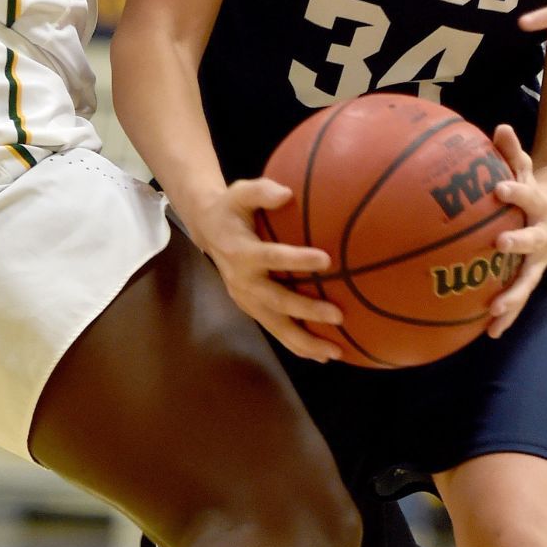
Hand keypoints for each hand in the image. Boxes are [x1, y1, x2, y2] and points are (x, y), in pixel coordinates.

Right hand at [192, 177, 343, 361]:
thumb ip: (262, 191)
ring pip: (277, 326)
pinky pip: (276, 330)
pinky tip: (322, 355)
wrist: (207, 229)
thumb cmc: (232, 207)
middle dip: (307, 311)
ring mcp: (246, 300)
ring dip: (305, 341)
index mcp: (242, 251)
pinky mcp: (251, 309)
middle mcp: (243, 281)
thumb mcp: (241, 191)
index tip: (326, 260)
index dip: (297, 260)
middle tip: (338, 315)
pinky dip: (297, 344)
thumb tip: (287, 193)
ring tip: (335, 352)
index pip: (272, 257)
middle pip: (277, 301)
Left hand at [484, 125, 546, 337]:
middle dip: (517, 243)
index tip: (498, 187)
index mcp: (538, 205)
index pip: (526, 193)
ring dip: (512, 296)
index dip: (514, 189)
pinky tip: (490, 334)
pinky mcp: (530, 277)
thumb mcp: (526, 169)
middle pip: (531, 241)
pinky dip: (506, 316)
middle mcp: (542, 235)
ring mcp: (539, 259)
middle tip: (500, 244)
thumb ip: (512, 152)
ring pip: (527, 280)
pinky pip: (518, 298)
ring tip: (493, 312)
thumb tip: (500, 127)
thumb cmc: (533, 190)